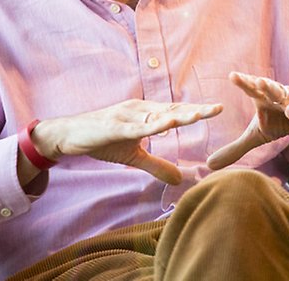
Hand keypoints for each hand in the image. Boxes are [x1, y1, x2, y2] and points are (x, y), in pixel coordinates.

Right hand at [32, 99, 222, 184]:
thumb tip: (180, 179)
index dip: (196, 112)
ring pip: (157, 116)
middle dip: (195, 110)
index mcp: (145, 114)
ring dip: (179, 116)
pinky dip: (152, 126)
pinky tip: (166, 124)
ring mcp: (127, 117)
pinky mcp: (114, 127)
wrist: (70, 135)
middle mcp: (139, 110)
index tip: (217, 109)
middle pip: (172, 110)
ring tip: (199, 115)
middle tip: (218, 108)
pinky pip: (136, 127)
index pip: (176, 112)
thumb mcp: (133, 157)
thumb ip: (157, 166)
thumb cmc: (102, 140)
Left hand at [207, 72, 288, 169]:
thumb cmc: (278, 120)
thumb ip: (235, 147)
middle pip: (275, 91)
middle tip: (261, 82)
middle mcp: (282, 99)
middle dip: (268, 86)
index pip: (253, 89)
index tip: (232, 75)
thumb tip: (209, 165)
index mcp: (265, 99)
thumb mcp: (256, 134)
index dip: (244, 82)